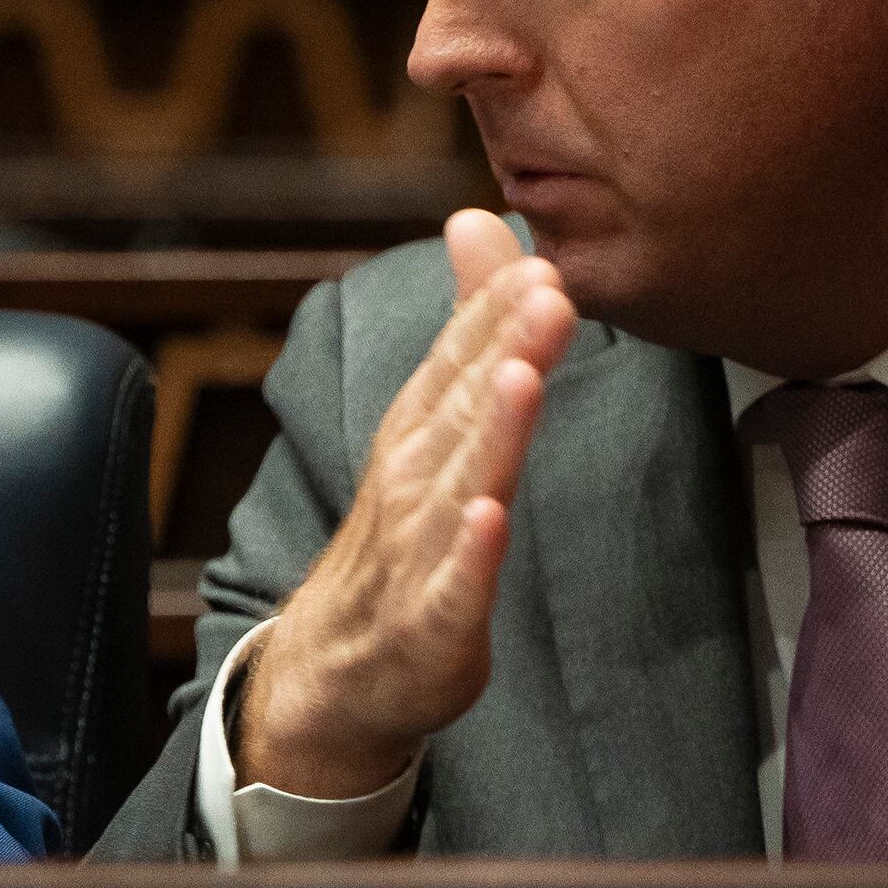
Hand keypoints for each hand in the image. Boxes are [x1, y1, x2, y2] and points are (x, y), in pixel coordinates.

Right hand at [236, 211, 577, 800]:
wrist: (339, 670)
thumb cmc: (405, 537)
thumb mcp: (437, 422)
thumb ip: (468, 323)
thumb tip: (479, 217)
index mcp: (419, 431)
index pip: (460, 359)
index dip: (498, 309)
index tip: (543, 258)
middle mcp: (412, 481)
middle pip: (463, 408)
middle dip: (503, 348)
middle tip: (548, 291)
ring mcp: (417, 554)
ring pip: (456, 485)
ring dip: (488, 433)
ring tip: (520, 379)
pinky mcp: (431, 626)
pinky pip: (451, 587)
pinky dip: (468, 555)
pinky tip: (488, 518)